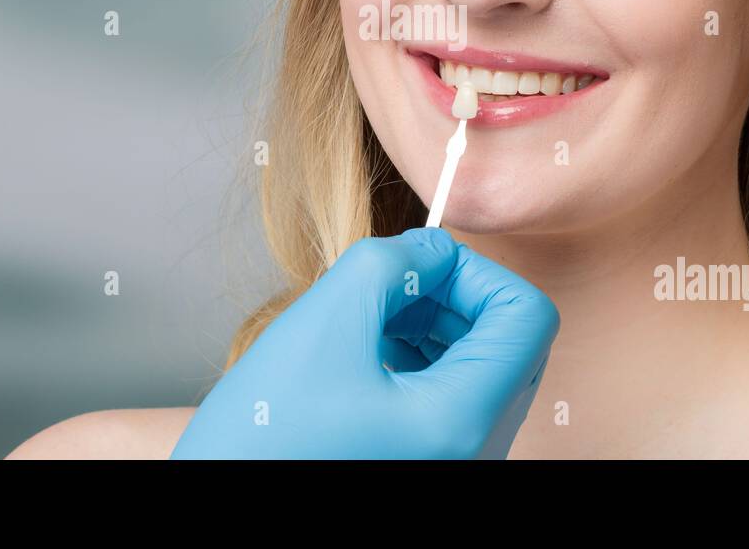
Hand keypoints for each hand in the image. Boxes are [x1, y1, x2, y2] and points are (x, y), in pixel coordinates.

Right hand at [170, 226, 558, 458]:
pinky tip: (367, 351)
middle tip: (390, 286)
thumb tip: (435, 248)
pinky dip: (420, 357)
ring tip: (369, 319)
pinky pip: (453, 396)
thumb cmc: (263, 437)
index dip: (478, 272)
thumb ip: (391, 262)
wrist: (221, 499)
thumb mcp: (325, 321)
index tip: (420, 264)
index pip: (527, 317)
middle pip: (510, 342)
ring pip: (480, 367)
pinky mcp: (428, 464)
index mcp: (462, 419)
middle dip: (454, 296)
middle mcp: (475, 451)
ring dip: (434, 324)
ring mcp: (455, 462)